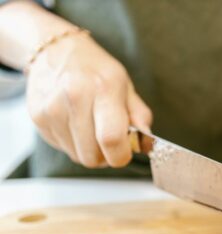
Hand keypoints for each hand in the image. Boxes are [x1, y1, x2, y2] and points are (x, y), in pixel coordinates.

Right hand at [26, 33, 151, 167]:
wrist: (57, 50)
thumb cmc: (96, 70)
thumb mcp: (125, 85)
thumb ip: (139, 114)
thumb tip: (146, 139)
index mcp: (104, 88)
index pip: (111, 139)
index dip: (121, 155)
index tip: (126, 151)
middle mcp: (75, 98)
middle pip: (92, 156)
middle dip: (106, 155)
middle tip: (110, 139)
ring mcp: (51, 109)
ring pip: (77, 156)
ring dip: (89, 150)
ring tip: (92, 127)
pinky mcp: (37, 117)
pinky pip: (62, 148)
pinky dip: (73, 143)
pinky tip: (75, 123)